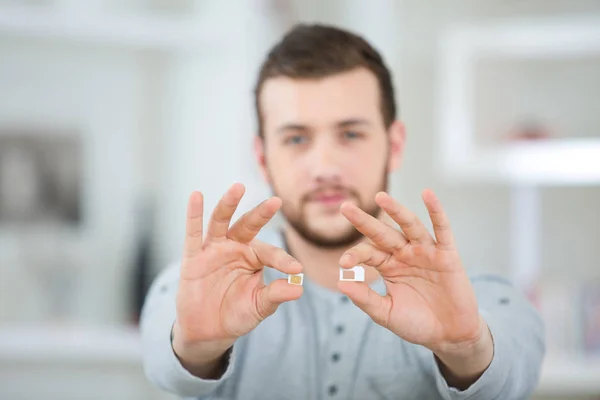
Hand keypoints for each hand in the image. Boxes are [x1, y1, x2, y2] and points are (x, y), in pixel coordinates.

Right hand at [174, 183, 302, 364]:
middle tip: (276, 201)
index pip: (271, 253)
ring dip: (228, 204)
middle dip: (261, 214)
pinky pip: (193, 234)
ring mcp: (213, 250)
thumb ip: (275, 295)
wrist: (208, 332)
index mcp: (254, 257)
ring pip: (221, 222)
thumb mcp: (259, 306)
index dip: (283, 261)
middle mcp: (235, 247)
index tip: (296, 269)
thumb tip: (299, 289)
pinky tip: (196, 196)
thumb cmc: (237, 314)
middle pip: (248, 225)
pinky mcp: (193, 258)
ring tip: (238, 187)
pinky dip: (194, 215)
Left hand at [337, 189, 481, 354]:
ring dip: (396, 211)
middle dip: (364, 221)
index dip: (355, 255)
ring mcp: (425, 251)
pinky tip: (428, 194)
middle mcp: (404, 254)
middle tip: (345, 207)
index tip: (344, 263)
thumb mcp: (386, 313)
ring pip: (409, 226)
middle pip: (382, 233)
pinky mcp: (447, 254)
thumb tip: (341, 282)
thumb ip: (365, 299)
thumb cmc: (416, 323)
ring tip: (380, 197)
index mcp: (388, 265)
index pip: (368, 253)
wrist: (449, 335)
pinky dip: (436, 211)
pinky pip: (442, 229)